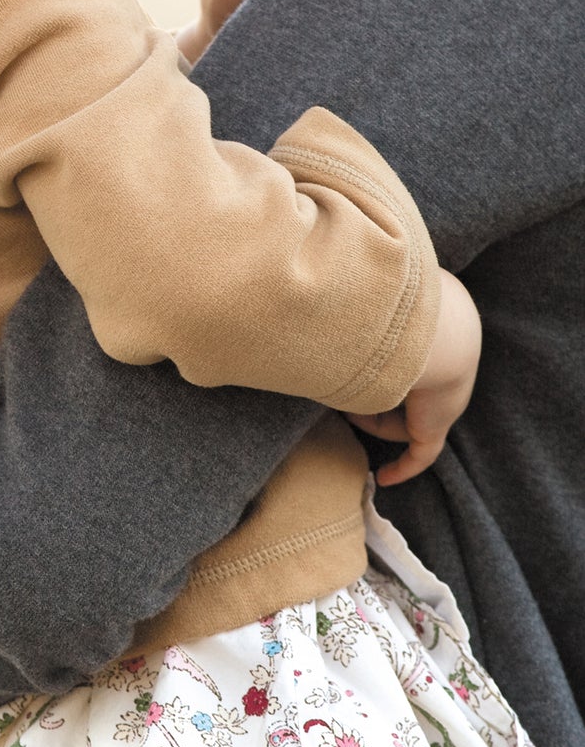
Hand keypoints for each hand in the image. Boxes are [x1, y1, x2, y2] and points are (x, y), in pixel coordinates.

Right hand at [347, 272, 481, 486]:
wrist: (435, 331)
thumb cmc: (392, 305)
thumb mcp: (365, 296)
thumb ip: (344, 291)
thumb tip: (303, 268)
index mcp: (429, 325)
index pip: (400, 352)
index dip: (370, 364)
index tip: (344, 366)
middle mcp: (440, 363)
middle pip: (396, 386)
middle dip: (367, 391)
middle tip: (337, 388)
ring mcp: (442, 396)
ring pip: (399, 415)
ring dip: (371, 415)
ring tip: (349, 402)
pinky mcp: (439, 425)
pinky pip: (421, 453)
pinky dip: (404, 467)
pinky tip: (385, 478)